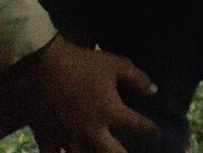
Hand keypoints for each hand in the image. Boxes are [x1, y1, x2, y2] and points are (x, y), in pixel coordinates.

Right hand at [0, 35, 159, 152]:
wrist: (43, 69)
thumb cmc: (83, 64)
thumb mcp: (115, 65)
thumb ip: (137, 78)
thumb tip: (154, 90)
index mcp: (111, 112)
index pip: (137, 125)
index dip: (150, 130)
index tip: (157, 133)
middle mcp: (93, 131)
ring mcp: (69, 139)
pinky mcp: (48, 141)